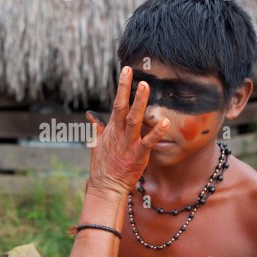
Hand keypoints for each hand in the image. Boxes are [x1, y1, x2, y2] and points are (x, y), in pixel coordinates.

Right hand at [85, 66, 168, 195]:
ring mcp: (128, 144)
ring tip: (145, 87)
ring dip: (139, 103)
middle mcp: (119, 133)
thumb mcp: (97, 143)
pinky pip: (148, 142)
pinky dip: (156, 132)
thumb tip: (90, 114)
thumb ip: (97, 127)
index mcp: (112, 129)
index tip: (126, 70)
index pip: (117, 103)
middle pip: (122, 107)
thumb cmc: (103, 166)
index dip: (122, 87)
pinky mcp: (138, 156)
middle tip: (135, 73)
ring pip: (134, 120)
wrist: (106, 187)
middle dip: (127, 90)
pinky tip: (166, 122)